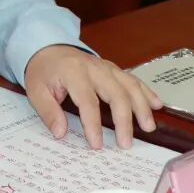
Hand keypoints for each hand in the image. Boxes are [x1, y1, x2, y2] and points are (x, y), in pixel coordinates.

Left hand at [24, 45, 161, 149]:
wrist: (48, 47)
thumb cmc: (43, 71)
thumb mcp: (36, 90)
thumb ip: (48, 111)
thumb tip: (61, 133)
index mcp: (74, 72)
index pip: (87, 101)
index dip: (93, 124)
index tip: (97, 145)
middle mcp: (95, 68)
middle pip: (116, 93)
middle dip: (124, 120)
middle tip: (126, 143)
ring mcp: (107, 67)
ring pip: (129, 85)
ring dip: (141, 106)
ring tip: (148, 127)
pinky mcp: (113, 68)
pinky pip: (133, 79)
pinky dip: (146, 91)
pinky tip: (157, 104)